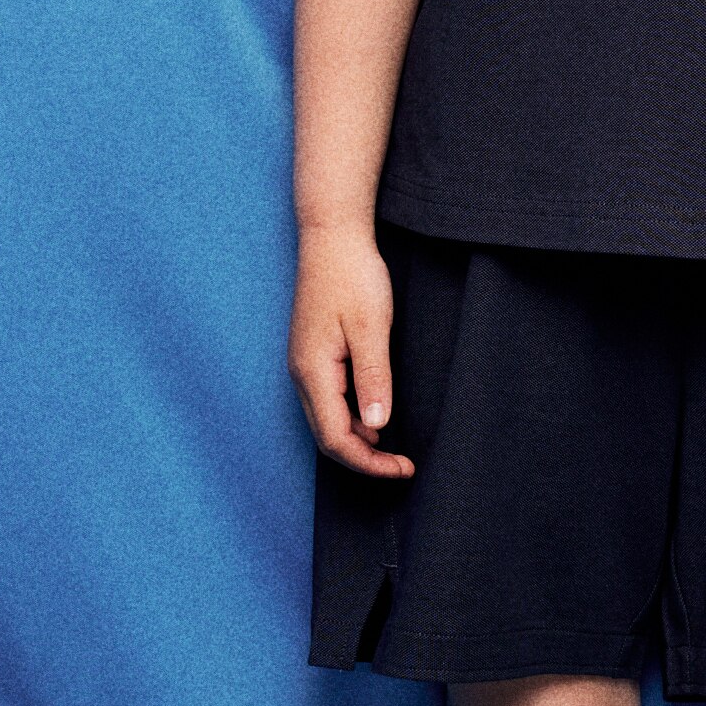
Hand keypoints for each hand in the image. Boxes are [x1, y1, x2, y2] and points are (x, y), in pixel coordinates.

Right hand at [289, 224, 414, 477]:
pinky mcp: (315, 355)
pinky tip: (377, 412)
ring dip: (359, 439)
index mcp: (313, 371)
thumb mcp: (371, 327)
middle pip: (328, 437)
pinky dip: (354, 416)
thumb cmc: (353, 275)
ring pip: (328, 420)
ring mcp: (306, 365)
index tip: (403, 469)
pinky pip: (330, 400)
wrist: (333, 237)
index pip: (336, 439)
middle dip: (365, 458)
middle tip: (403, 465)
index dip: (369, 462)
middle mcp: (303, 374)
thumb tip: (375, 427)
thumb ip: (373, 379)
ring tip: (396, 445)